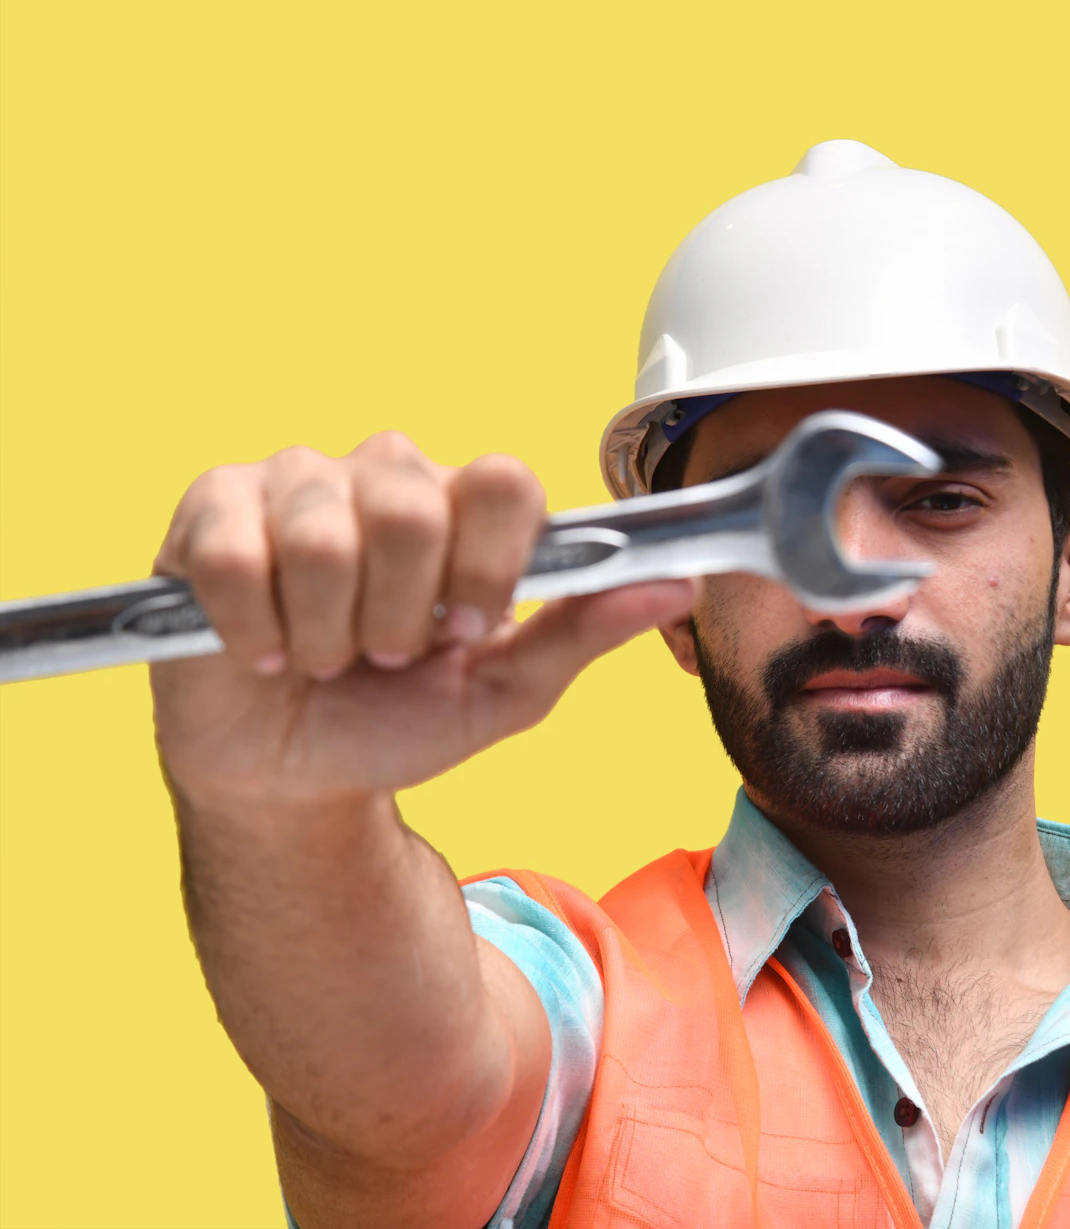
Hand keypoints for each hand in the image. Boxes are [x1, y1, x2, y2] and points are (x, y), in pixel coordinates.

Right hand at [151, 431, 692, 808]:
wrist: (293, 774)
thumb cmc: (399, 718)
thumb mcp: (506, 691)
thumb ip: (585, 632)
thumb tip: (679, 584)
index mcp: (465, 506)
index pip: (505, 482)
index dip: (490, 566)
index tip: (469, 630)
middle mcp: (386, 474)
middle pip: (414, 507)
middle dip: (402, 615)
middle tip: (387, 655)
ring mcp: (295, 482)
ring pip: (325, 537)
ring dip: (329, 633)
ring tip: (325, 657)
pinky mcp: (211, 509)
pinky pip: (236, 555)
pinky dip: (256, 631)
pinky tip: (263, 651)